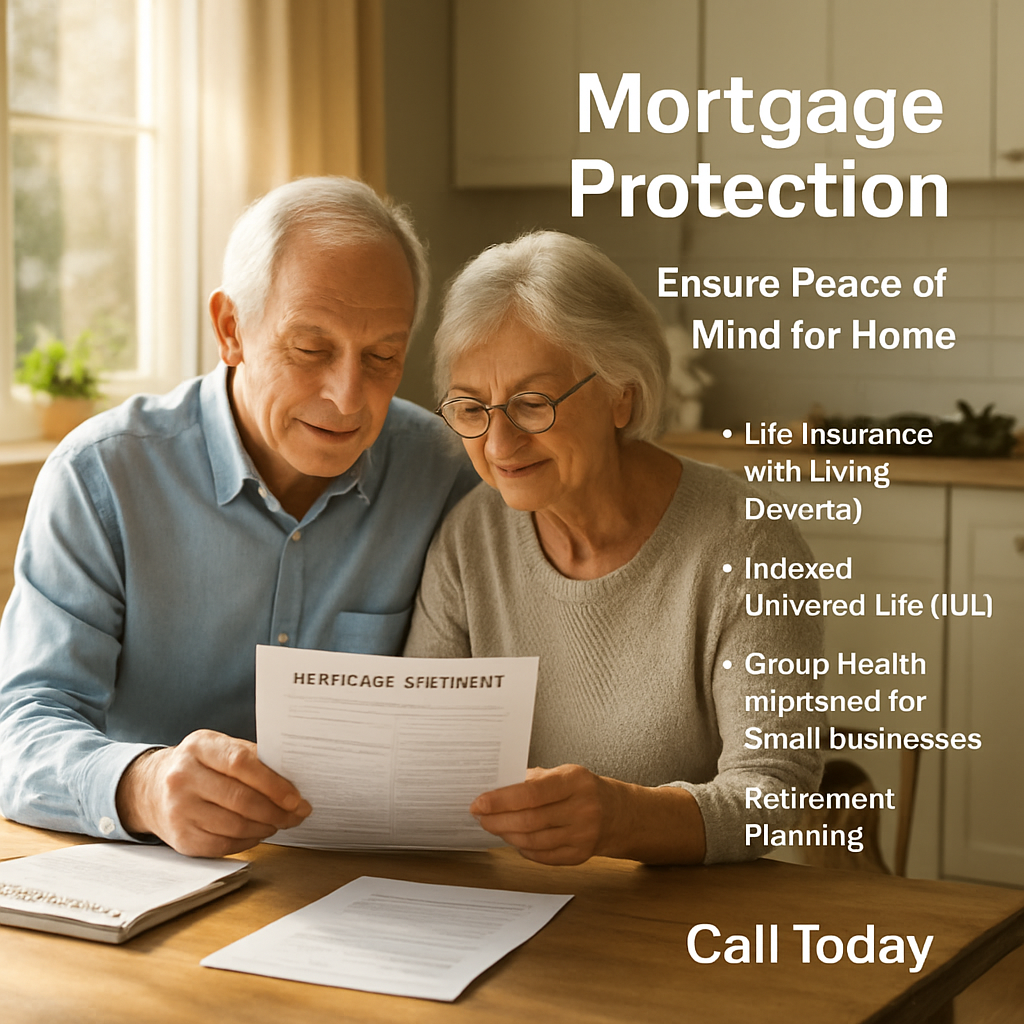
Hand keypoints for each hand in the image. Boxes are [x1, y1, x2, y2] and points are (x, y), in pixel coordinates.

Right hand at [115, 729, 310, 856]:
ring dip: (266, 827)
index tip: (296, 797)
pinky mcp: (180, 838)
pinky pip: (224, 844)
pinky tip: (259, 832)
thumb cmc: (199, 765)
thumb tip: (293, 780)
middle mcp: (183, 777)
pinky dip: (249, 840)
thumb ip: (252, 758)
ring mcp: (179, 809)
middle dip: (276, 811)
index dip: (273, 783)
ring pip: (235, 825)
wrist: (151, 788)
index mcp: (199, 747)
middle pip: (241, 799)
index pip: (242, 763)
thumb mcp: (219, 747)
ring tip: (280, 822)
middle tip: (297, 814)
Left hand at [470, 764, 613, 865]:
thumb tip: (495, 788)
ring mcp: (583, 835)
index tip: (480, 803)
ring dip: (507, 835)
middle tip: (480, 817)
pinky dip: (523, 849)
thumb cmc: (583, 789)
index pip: (532, 793)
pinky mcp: (580, 856)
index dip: (501, 800)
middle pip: (529, 821)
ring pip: (533, 841)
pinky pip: (542, 856)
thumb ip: (531, 780)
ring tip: (494, 826)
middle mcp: (582, 809)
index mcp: (575, 782)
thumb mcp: (563, 774)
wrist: (617, 813)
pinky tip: (514, 839)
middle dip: (498, 820)